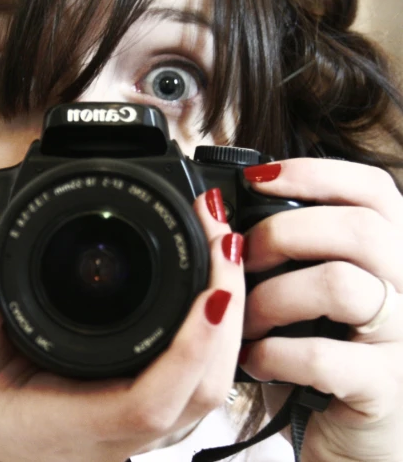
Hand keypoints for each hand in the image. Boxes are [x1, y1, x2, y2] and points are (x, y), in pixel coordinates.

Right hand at [0, 189, 245, 461]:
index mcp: (81, 424)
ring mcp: (147, 424)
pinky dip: (218, 325)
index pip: (152, 400)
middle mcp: (125, 430)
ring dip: (230, 312)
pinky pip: (203, 373)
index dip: (191, 349)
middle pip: (205, 385)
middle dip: (226, 307)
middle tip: (219, 235)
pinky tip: (215, 282)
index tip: (211, 290)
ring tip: (221, 246)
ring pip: (214, 380)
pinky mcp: (154, 407)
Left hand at [238, 158, 402, 461]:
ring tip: (244, 320)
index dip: (313, 173)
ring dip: (271, 298)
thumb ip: (296, 249)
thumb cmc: (330, 350)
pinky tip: (255, 360)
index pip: (373, 189)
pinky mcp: (386, 388)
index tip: (254, 180)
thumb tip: (221, 209)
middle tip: (242, 259)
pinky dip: (274, 354)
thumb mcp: (315, 291)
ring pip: (341, 285)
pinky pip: (325, 356)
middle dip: (281, 235)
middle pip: (359, 229)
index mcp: (393, 253)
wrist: (365, 435)